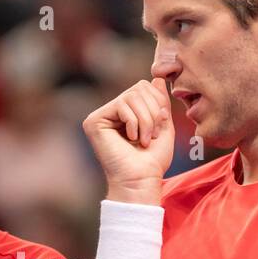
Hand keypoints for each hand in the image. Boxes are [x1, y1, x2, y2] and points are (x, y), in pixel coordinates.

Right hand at [82, 78, 173, 203]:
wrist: (140, 181)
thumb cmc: (152, 161)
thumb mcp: (163, 126)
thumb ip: (160, 102)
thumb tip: (156, 77)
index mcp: (127, 112)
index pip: (145, 86)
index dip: (158, 102)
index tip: (160, 127)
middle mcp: (112, 112)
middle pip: (139, 87)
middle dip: (153, 111)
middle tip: (151, 135)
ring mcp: (101, 116)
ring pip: (132, 96)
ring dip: (145, 120)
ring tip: (143, 140)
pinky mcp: (93, 121)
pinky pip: (122, 105)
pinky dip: (134, 123)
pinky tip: (130, 139)